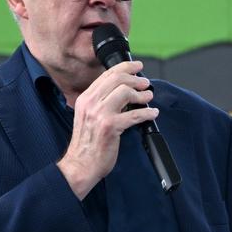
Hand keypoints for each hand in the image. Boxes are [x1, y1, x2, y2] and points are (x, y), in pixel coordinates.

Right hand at [56, 61, 158, 199]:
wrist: (80, 165)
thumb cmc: (86, 144)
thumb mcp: (87, 116)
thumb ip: (99, 102)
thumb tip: (122, 91)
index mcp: (85, 98)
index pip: (106, 75)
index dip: (125, 67)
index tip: (136, 66)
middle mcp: (91, 103)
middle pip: (117, 79)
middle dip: (135, 78)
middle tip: (145, 83)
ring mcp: (100, 115)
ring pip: (125, 92)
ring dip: (142, 94)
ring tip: (148, 97)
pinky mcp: (110, 127)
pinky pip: (134, 115)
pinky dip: (146, 112)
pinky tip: (152, 113)